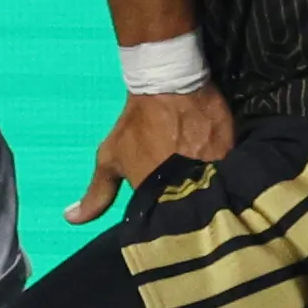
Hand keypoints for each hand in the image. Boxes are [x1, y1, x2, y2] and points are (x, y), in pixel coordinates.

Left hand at [71, 87, 234, 224]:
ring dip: (215, 196)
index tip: (171, 219)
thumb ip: (97, 194)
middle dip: (194, 212)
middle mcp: (189, 183)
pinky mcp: (235, 151)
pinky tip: (229, 178)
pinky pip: (237, 173)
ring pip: (219, 193)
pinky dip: (232, 177)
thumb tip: (70, 220)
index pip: (170, 224)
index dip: (171, 224)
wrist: (168, 82)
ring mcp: (216, 167)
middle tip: (191, 202)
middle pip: (198, 212)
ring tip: (212, 194)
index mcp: (159, 192)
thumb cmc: (136, 122)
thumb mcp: (110, 158)